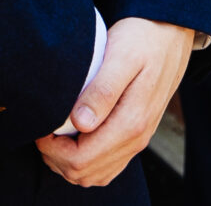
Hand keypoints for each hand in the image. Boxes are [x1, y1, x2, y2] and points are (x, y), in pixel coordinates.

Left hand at [35, 18, 196, 187]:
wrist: (170, 34)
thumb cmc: (142, 38)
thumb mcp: (121, 56)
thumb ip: (102, 91)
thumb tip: (80, 123)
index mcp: (131, 122)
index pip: (80, 159)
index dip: (52, 149)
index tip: (40, 126)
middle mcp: (136, 138)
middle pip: (85, 173)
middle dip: (55, 157)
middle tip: (42, 129)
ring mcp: (137, 140)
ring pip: (95, 175)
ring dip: (68, 162)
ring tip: (54, 134)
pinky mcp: (136, 136)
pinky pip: (107, 167)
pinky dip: (85, 162)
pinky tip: (73, 138)